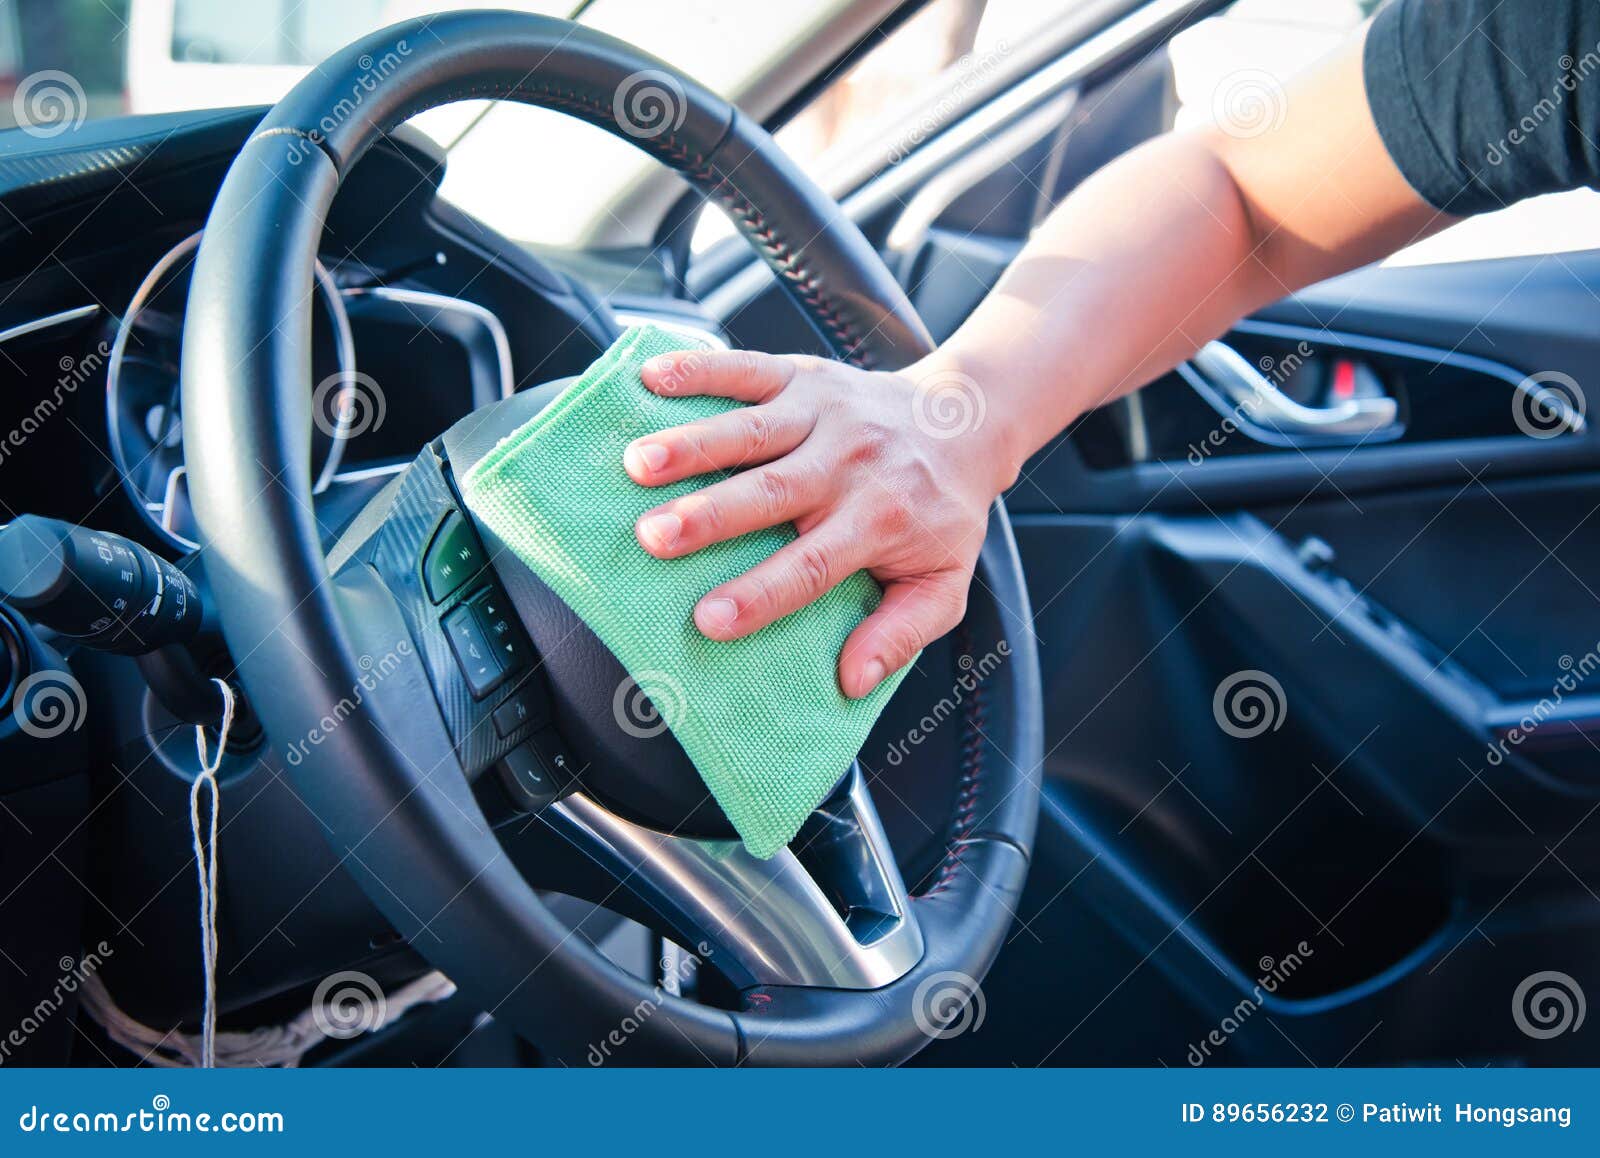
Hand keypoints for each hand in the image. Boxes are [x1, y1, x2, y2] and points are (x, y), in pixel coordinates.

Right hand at [624, 348, 1020, 698]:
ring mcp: (823, 413)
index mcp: (880, 519)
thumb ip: (900, 635)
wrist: (965, 424)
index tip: (709, 621)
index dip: (761, 594)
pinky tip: (652, 376)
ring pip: (752, 429)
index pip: (814, 565)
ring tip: (637, 462)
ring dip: (692, 443)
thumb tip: (852, 682)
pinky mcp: (803, 375)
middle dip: (709, 514)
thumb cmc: (940, 514)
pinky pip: (749, 368)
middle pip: (773, 492)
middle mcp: (849, 462)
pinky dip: (699, 367)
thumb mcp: (943, 585)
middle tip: (651, 537)